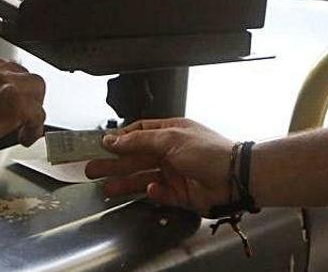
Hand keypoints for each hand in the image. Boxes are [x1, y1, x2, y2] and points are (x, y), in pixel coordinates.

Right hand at [84, 118, 233, 213]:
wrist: (235, 178)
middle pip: (135, 158)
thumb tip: (114, 139)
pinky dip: (153, 193)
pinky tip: (149, 190)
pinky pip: (159, 194)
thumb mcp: (171, 138)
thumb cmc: (210, 152)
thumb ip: (140, 141)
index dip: (120, 140)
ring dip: (125, 182)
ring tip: (106, 187)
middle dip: (114, 164)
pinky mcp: (179, 194)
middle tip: (92, 169)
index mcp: (170, 132)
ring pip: (142, 178)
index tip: (101, 145)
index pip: (139, 133)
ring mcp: (174, 173)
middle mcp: (171, 152)